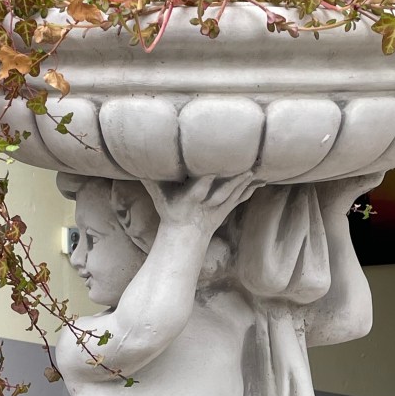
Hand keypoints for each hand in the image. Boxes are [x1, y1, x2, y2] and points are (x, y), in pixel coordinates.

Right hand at [141, 172, 262, 236]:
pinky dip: (250, 190)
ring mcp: (218, 208)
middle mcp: (206, 205)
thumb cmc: (171, 212)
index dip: (206, 181)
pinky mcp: (226, 209)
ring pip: (234, 195)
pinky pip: (240, 198)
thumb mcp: (159, 197)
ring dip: (245, 184)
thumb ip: (150, 179)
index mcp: (190, 201)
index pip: (198, 190)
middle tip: (247, 169)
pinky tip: (261, 181)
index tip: (213, 170)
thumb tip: (133, 158)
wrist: (184, 236)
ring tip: (256, 170)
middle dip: (234, 183)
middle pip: (221, 193)